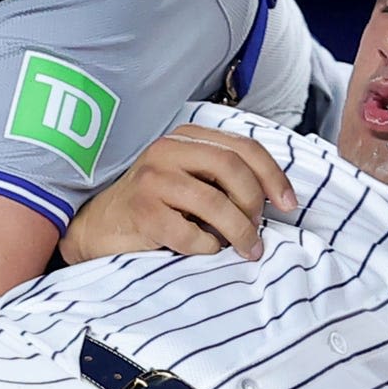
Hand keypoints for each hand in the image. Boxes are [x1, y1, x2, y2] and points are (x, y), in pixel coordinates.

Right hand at [61, 124, 297, 264]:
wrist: (99, 228)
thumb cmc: (153, 206)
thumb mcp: (188, 178)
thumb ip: (222, 177)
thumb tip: (274, 198)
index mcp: (185, 138)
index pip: (244, 148)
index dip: (274, 176)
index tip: (288, 204)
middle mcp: (167, 151)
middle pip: (233, 168)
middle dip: (255, 204)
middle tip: (258, 232)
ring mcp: (151, 180)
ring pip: (215, 203)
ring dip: (239, 232)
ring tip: (245, 249)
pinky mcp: (143, 212)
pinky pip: (192, 234)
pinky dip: (207, 247)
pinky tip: (204, 250)